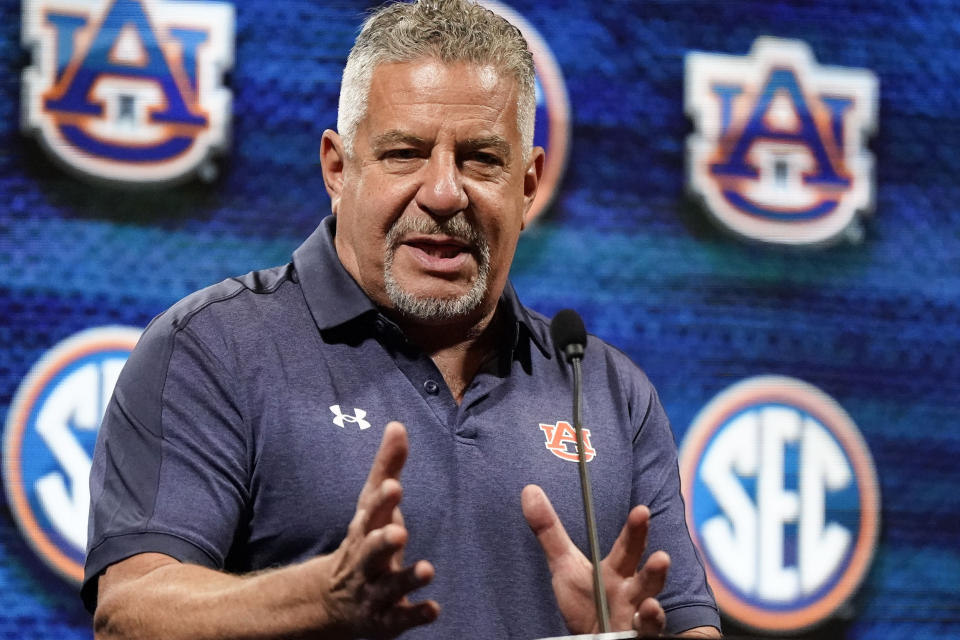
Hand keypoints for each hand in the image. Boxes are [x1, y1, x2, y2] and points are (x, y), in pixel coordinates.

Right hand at [316, 421, 438, 638]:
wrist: (334, 600)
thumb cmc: (365, 539)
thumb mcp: (373, 504)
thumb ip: (388, 467)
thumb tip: (397, 425)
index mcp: (364, 529)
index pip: (371, 512)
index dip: (382, 501)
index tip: (395, 487)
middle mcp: (366, 560)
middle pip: (370, 551)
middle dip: (382, 542)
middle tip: (400, 533)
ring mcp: (374, 591)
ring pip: (389, 586)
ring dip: (407, 578)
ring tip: (427, 569)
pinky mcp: (386, 619)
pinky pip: (401, 618)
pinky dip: (415, 614)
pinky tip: (434, 609)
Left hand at [521, 484, 669, 636]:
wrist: (591, 636)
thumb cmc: (585, 601)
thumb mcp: (564, 566)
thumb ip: (550, 532)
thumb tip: (530, 490)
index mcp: (618, 572)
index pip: (628, 548)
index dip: (635, 531)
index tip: (641, 511)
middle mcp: (633, 595)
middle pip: (646, 581)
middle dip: (654, 570)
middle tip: (661, 557)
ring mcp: (636, 622)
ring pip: (650, 618)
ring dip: (652, 612)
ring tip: (651, 605)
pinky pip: (643, 639)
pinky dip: (644, 634)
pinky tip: (642, 626)